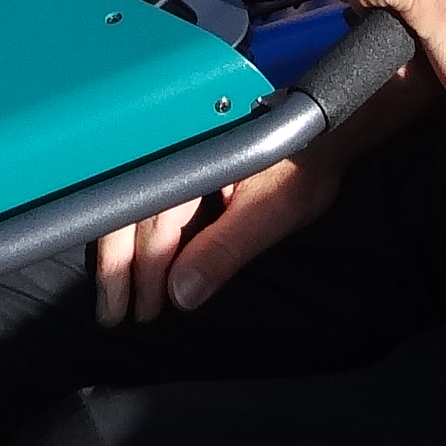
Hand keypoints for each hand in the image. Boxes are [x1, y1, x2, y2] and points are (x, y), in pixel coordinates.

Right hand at [91, 148, 344, 324]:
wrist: (329, 131)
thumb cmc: (308, 165)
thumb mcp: (273, 210)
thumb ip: (226, 248)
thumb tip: (181, 293)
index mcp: (191, 150)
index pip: (147, 215)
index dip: (134, 265)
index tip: (132, 307)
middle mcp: (174, 145)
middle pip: (128, 211)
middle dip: (119, 267)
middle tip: (117, 315)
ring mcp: (174, 150)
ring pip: (132, 205)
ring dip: (124, 254)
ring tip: (122, 299)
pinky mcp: (180, 158)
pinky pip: (147, 198)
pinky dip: (139, 235)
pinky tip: (137, 263)